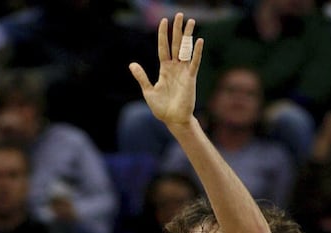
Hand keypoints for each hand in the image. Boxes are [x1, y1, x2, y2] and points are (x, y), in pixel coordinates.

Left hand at [129, 12, 202, 126]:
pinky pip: (194, 63)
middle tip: (179, 15)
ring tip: (190, 22)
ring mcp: (183, 72)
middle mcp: (175, 68)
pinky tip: (199, 41)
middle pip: (176, 45)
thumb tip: (132, 64)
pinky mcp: (190, 78)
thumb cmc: (161, 108)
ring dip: (188, 36)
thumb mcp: (149, 91)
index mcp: (164, 69)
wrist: (173, 119)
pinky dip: (196, 53)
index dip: (163, 35)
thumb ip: (142, 77)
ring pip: (186, 50)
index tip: (164, 21)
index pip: (164, 48)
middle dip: (177, 30)